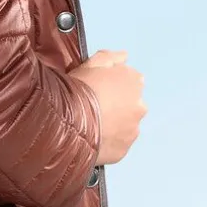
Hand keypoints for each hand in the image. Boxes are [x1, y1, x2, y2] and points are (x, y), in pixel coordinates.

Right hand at [68, 49, 146, 164]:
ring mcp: (132, 130)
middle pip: (130, 105)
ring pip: (124, 126)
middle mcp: (140, 106)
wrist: (67, 121)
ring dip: (113, 124)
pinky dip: (107, 141)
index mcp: (134, 82)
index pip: (129, 81)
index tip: (97, 89)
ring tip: (90, 124)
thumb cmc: (79, 89)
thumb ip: (111, 57)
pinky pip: (116, 144)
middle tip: (92, 107)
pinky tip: (91, 137)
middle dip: (116, 106)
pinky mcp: (123, 150)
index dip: (112, 84)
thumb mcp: (91, 63)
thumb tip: (124, 56)